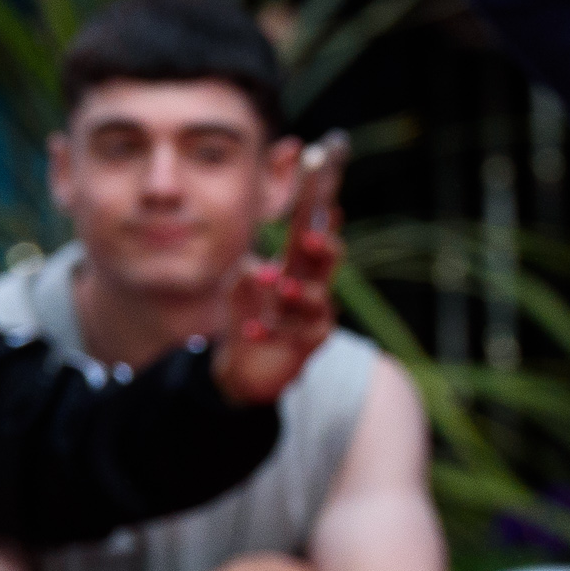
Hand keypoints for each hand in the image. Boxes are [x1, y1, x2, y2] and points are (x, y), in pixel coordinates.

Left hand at [208, 191, 340, 407]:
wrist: (247, 366)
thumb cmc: (249, 316)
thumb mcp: (240, 288)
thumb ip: (246, 272)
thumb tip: (260, 268)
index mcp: (296, 270)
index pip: (310, 241)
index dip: (320, 222)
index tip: (328, 204)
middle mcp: (312, 288)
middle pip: (329, 262)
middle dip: (325, 247)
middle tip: (310, 238)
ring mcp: (316, 316)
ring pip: (320, 297)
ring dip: (299, 290)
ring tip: (280, 287)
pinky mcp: (311, 343)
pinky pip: (298, 334)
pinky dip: (272, 330)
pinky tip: (251, 330)